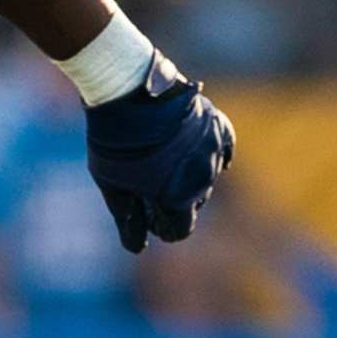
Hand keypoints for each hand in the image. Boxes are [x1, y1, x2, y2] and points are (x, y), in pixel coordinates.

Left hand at [85, 52, 235, 253]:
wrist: (127, 90)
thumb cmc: (115, 142)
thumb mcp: (113, 185)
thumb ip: (128, 219)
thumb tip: (136, 247)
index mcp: (179, 198)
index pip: (179, 230)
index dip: (161, 226)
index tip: (147, 213)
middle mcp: (204, 178)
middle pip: (192, 204)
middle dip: (172, 200)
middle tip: (146, 181)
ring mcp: (214, 150)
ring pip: (205, 177)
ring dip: (186, 175)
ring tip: (159, 158)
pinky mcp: (218, 125)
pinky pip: (223, 149)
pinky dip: (208, 154)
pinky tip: (192, 151)